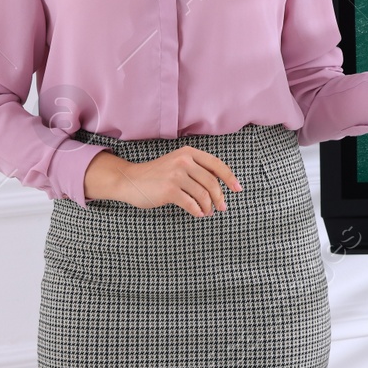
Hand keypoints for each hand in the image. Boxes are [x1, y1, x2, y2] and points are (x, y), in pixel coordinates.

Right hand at [83, 147, 242, 217]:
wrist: (130, 180)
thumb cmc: (157, 175)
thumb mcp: (178, 164)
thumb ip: (197, 169)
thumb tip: (221, 185)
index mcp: (189, 153)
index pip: (217, 165)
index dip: (230, 178)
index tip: (237, 189)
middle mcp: (184, 161)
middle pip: (212, 182)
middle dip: (220, 197)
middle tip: (223, 207)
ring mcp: (176, 175)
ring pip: (203, 194)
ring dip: (209, 206)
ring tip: (209, 212)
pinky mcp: (169, 190)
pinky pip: (191, 203)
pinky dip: (198, 210)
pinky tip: (199, 214)